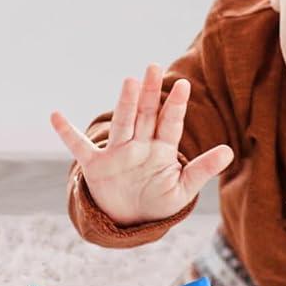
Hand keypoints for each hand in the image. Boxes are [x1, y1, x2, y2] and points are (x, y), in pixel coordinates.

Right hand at [51, 63, 233, 226]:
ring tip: (130, 82)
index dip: (176, 106)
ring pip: (123, 123)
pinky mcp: (97, 166)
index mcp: (161, 150)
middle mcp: (139, 145)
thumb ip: (203, 170)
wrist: (130, 218)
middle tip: (154, 67)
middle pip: (146, 115)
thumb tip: (230, 152)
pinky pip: (80, 148)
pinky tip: (55, 116)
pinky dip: (67, 133)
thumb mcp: (183, 190)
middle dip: (150, 93)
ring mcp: (117, 153)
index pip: (170, 124)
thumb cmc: (158, 201)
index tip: (184, 85)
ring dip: (125, 104)